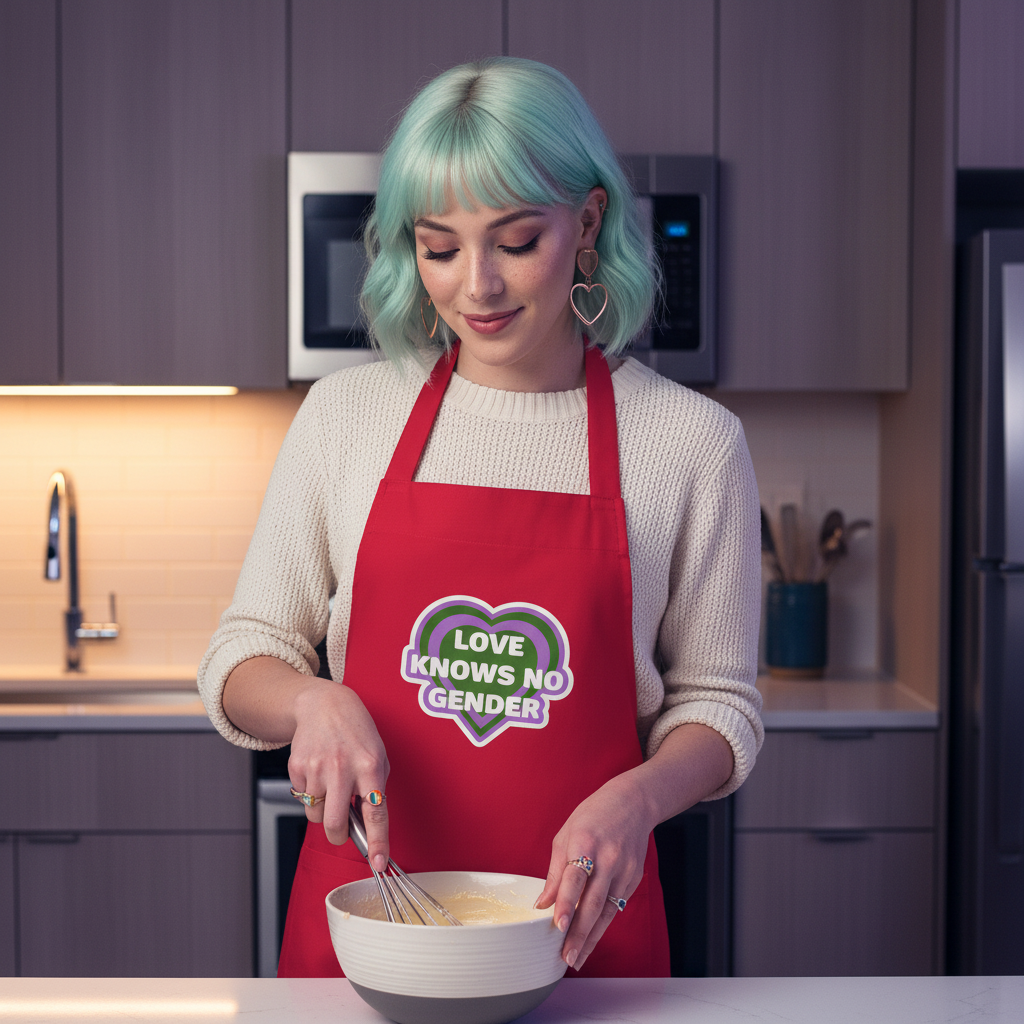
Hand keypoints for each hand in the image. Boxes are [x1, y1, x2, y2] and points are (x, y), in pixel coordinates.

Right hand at [287, 680, 390, 868]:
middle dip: (338, 837)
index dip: (378, 842)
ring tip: (331, 784)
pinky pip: (302, 798)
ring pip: (316, 814)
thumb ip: (374, 789)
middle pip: (335, 824)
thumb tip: (368, 827)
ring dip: (323, 809)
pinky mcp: (297, 766)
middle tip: (342, 831)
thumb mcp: (378, 756)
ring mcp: (317, 767)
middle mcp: (343, 767)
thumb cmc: (356, 733)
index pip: (376, 812)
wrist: (326, 705)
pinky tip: (318, 771)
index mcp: (370, 766)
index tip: (379, 863)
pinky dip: (310, 792)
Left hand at [534, 774, 653, 971]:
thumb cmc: (592, 817)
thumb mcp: (566, 836)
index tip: (558, 925)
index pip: (575, 878)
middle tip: (567, 957)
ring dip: (591, 937)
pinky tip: (591, 939)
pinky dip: (602, 925)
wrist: (632, 804)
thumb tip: (543, 903)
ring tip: (577, 957)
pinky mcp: (633, 879)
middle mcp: (608, 858)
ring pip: (607, 911)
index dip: (567, 902)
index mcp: (586, 842)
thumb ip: (556, 872)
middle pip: (593, 901)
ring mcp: (624, 870)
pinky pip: (615, 907)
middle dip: (579, 933)